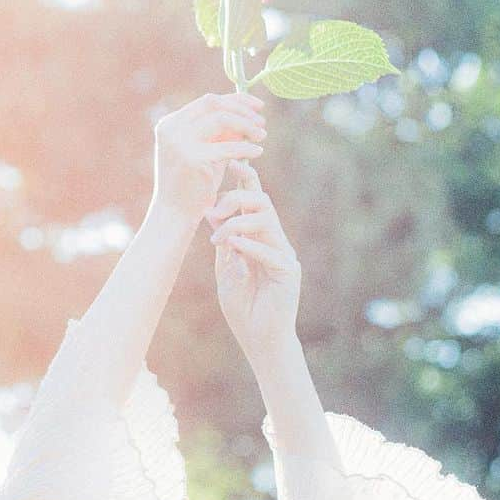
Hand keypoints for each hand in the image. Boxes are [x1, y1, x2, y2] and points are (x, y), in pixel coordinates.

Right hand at [151, 90, 265, 227]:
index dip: (236, 100)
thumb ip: (222, 133)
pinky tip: (258, 152)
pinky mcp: (193, 159)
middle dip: (242, 110)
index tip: (257, 107)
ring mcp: (180, 143)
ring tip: (262, 136)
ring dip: (246, 125)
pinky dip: (246, 148)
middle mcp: (171, 129)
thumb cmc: (192, 184)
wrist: (175, 214)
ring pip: (222, 119)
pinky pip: (228, 147)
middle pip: (214, 104)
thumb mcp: (206, 152)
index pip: (207, 101)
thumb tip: (248, 114)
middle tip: (262, 122)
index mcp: (170, 124)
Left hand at [205, 160, 300, 365]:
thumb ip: (224, 243)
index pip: (253, 202)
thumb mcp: (225, 269)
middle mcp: (275, 242)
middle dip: (235, 199)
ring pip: (266, 221)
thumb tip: (211, 213)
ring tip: (218, 240)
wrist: (260, 340)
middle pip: (261, 203)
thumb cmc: (243, 307)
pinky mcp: (289, 273)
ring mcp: (284, 256)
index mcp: (259, 238)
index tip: (230, 160)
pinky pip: (270, 252)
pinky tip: (233, 246)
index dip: (245, 179)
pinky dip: (249, 246)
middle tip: (212, 213)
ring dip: (237, 224)